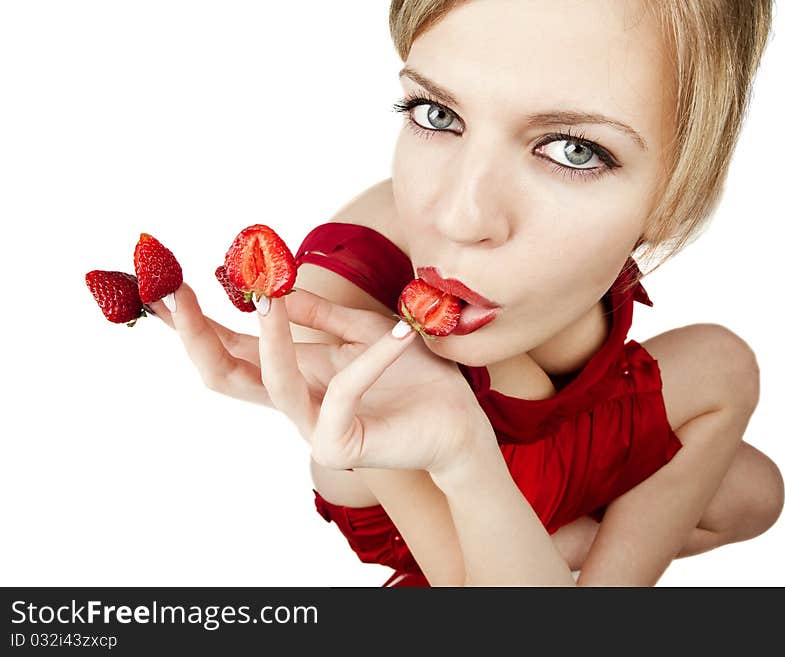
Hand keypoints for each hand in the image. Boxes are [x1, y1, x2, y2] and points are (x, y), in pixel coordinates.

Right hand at [146, 282, 495, 472]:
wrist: (458, 422)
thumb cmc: (414, 377)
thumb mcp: (363, 331)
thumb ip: (321, 315)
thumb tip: (277, 288)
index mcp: (294, 374)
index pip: (230, 349)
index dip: (193, 320)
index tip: (163, 283)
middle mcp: (294, 402)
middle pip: (224, 375)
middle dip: (195, 334)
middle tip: (175, 290)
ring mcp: (313, 428)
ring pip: (272, 384)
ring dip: (269, 336)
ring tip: (267, 293)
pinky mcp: (343, 445)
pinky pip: (345, 390)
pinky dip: (372, 356)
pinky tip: (399, 331)